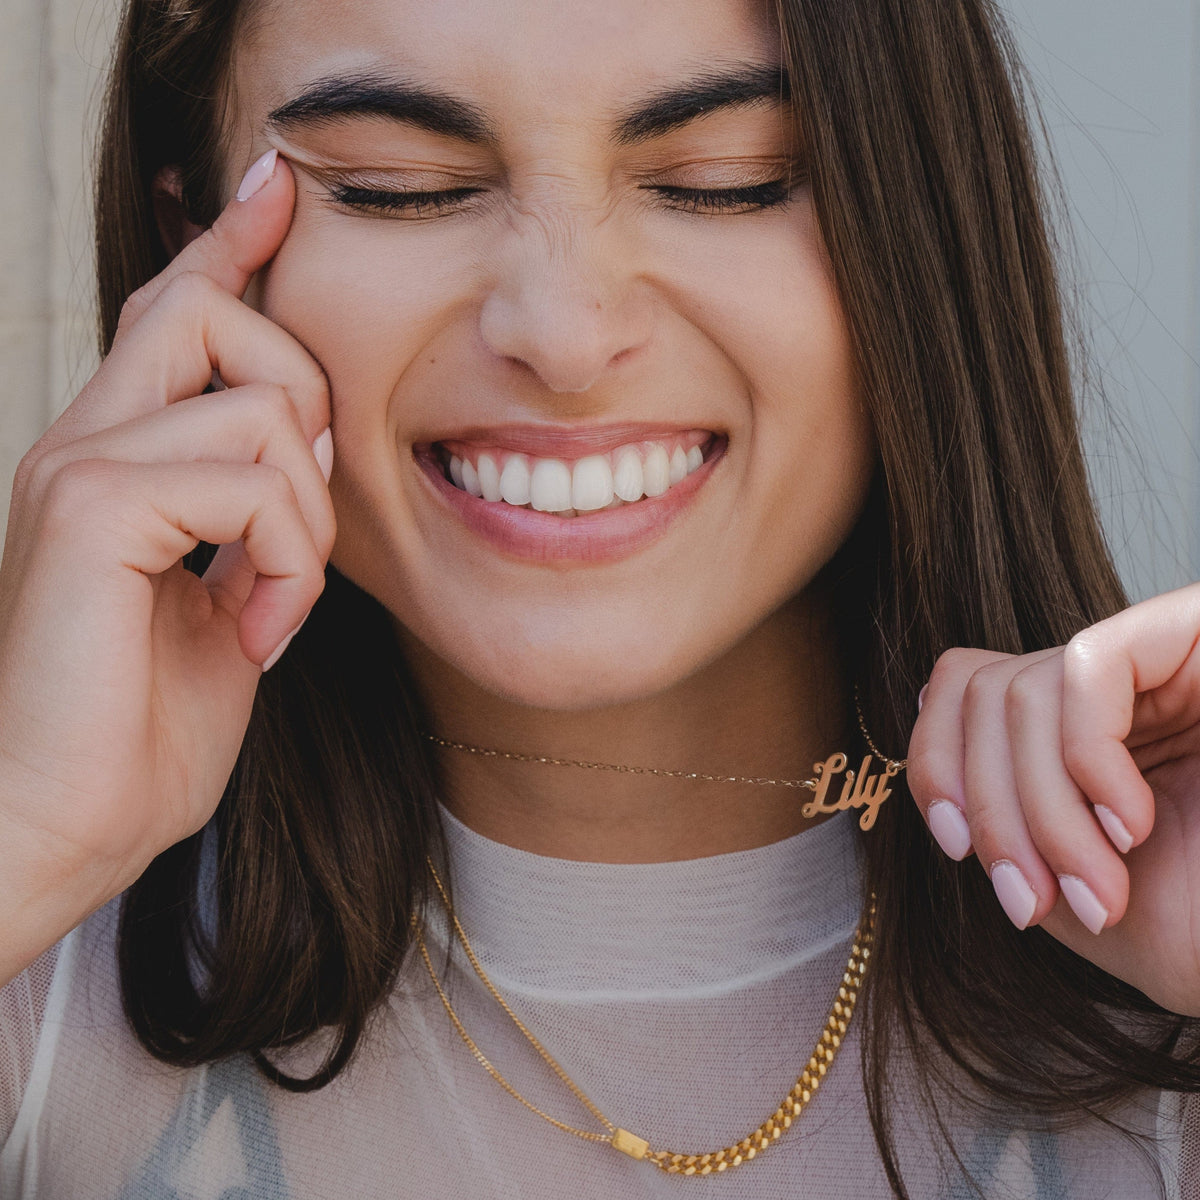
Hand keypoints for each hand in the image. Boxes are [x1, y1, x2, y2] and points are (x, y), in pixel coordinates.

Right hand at [0, 151, 334, 983]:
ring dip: (307, 523)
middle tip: (295, 532)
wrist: (68, 824)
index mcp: (118, 457)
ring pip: (263, 404)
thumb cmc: (142, 731)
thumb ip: (252, 524)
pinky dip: (289, 564)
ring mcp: (79, 466)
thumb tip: (299, 465)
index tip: (276, 187)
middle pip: (215, 311)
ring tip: (273, 608)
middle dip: (303, 406)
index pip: (173, 313)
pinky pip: (251, 482)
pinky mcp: (90, 510)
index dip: (227, 245)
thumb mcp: (226, 605)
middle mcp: (86, 441)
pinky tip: (259, 630)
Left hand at [908, 583, 1199, 1015]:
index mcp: (1081, 723)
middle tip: (1033, 901)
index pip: (963, 687)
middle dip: (992, 812)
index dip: (936, 760)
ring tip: (1097, 888)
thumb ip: (998, 812)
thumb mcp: (1061, 872)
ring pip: (1022, 690)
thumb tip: (928, 749)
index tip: (954, 846)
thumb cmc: (1192, 925)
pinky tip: (1130, 823)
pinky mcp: (1194, 629)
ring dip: (1043, 812)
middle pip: (982, 695)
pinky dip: (1086, 759)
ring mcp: (1162, 653)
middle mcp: (1118, 681)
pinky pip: (1089, 666)